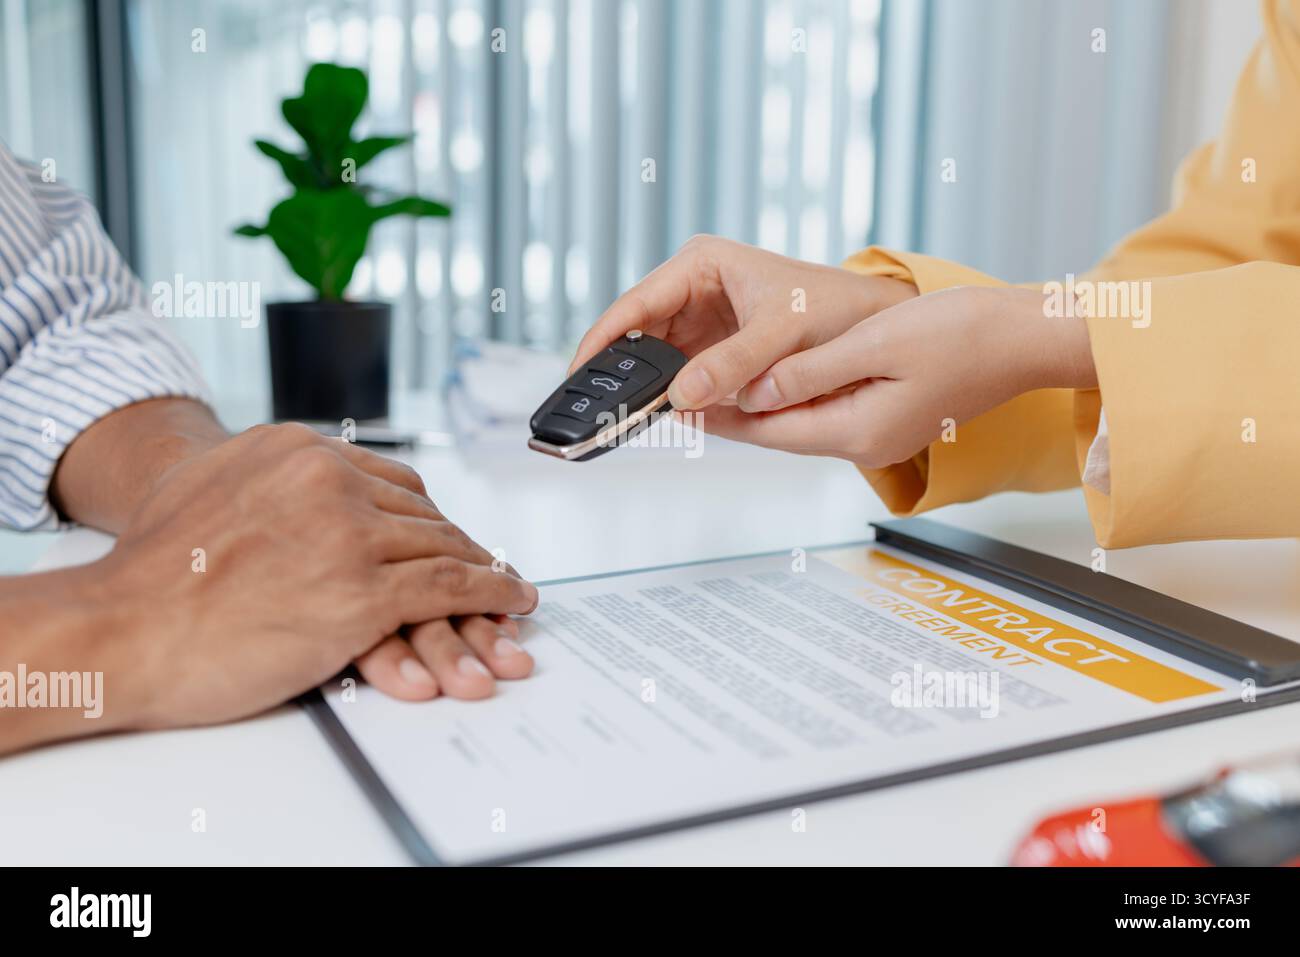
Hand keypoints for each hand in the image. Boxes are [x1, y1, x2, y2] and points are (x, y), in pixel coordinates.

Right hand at [99, 423, 537, 728]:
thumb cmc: (153, 574)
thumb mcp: (209, 489)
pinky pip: (451, 587)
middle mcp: (327, 478)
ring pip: (442, 547)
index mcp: (295, 448)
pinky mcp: (361, 590)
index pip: (390, 482)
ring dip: (484, 574)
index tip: (445, 539)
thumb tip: (304, 486)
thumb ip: (267, 480)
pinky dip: (492, 595)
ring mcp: (347, 532)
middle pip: (421, 514)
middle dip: (457, 548)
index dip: (424, 519)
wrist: (121, 627)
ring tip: (510, 591)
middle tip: (488, 570)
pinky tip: (512, 602)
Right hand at [569, 235, 916, 409]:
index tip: (578, 371)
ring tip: (622, 415)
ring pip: (654, 358)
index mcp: (701, 264)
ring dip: (645, 385)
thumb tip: (681, 396)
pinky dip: (669, 395)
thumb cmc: (832, 308)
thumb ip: (734, 363)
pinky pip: (678, 375)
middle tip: (596, 405)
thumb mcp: (783, 331)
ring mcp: (699, 321)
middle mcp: (692, 288)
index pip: (636, 302)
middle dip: (620, 368)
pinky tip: (657, 414)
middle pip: (637, 332)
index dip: (603, 338)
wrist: (869, 325)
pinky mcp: (711, 350)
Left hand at [698, 286, 1097, 467]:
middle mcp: (866, 442)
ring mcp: (881, 433)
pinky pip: (828, 413)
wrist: (1022, 338)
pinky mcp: (891, 416)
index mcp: (858, 431)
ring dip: (760, 409)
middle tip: (682, 399)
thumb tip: (755, 389)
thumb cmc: (961, 334)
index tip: (678, 408)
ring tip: (714, 388)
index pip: (769, 431)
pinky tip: (773, 381)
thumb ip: (810, 370)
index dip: (719, 420)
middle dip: (731, 418)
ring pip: (802, 424)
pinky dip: (794, 399)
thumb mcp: (874, 345)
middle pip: (780, 433)